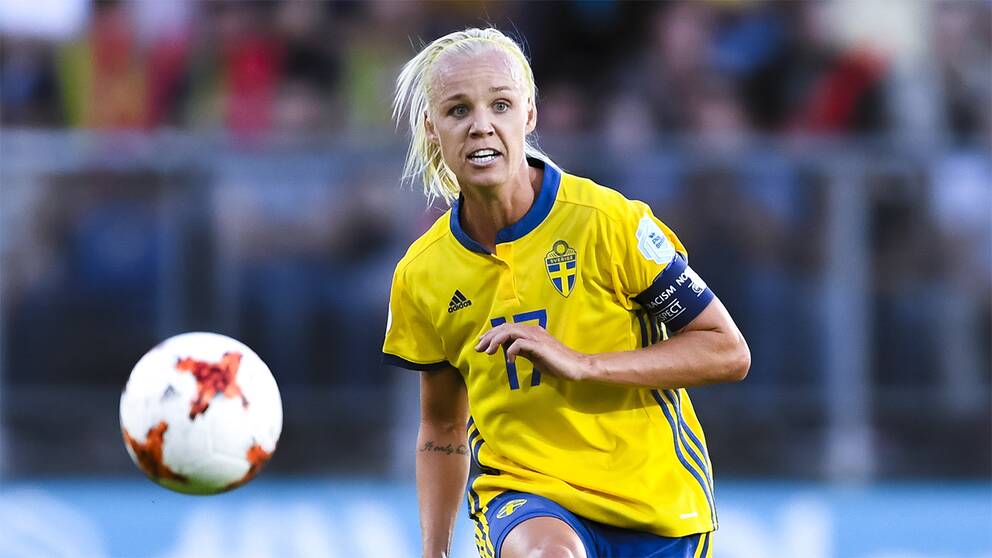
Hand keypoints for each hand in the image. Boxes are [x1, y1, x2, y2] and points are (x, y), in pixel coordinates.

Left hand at [475, 322, 592, 381]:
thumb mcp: (535, 356)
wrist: (577, 367)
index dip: (492, 334)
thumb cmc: (557, 363)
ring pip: (510, 331)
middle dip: (489, 336)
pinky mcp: (540, 346)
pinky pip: (520, 343)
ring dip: (496, 340)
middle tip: (478, 347)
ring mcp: (537, 337)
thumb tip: (506, 349)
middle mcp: (533, 331)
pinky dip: (511, 351)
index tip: (481, 343)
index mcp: (532, 332)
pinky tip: (510, 361)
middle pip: (505, 327)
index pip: (508, 328)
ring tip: (488, 352)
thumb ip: (522, 350)